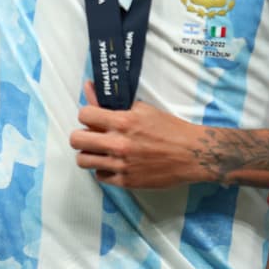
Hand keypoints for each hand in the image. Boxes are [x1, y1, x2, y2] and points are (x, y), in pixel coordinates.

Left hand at [70, 82, 200, 188]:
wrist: (192, 153)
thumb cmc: (170, 128)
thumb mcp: (144, 110)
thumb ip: (114, 103)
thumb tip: (89, 87)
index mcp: (124, 121)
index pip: (84, 115)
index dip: (87, 115)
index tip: (94, 118)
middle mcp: (118, 143)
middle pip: (76, 140)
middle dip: (82, 135)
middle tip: (92, 136)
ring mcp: (121, 164)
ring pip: (83, 160)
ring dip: (90, 153)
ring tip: (101, 151)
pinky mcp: (126, 181)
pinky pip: (99, 176)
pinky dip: (104, 169)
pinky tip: (115, 163)